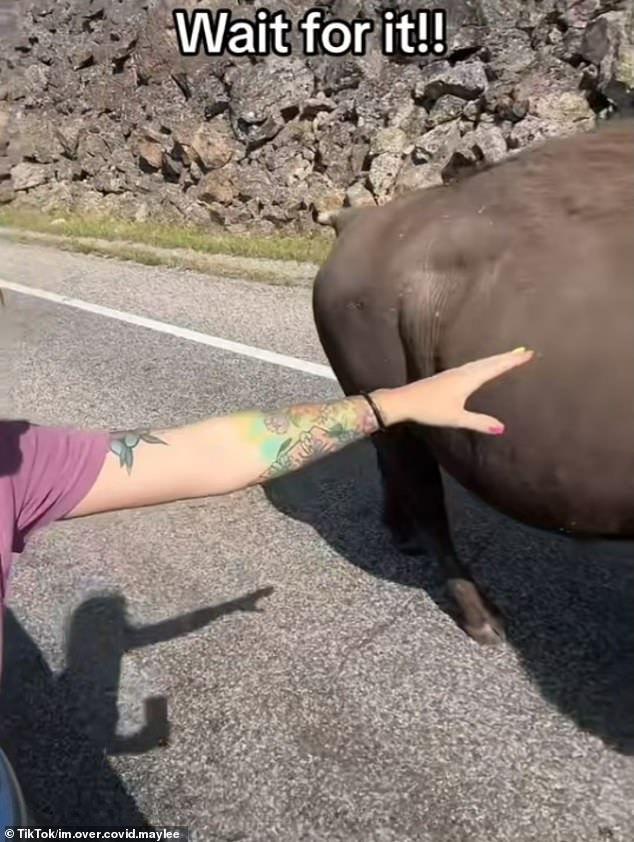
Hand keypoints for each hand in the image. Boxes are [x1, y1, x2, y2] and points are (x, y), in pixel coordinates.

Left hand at [373, 347, 533, 433]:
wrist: (404, 401)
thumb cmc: (429, 409)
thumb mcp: (456, 418)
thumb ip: (479, 422)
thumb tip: (502, 428)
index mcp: (468, 379)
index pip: (495, 368)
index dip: (512, 361)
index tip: (528, 353)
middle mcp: (463, 372)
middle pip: (489, 362)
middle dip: (507, 357)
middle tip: (524, 351)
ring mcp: (454, 373)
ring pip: (480, 363)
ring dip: (495, 359)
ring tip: (508, 356)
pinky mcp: (447, 376)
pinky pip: (472, 366)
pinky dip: (483, 364)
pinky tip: (481, 367)